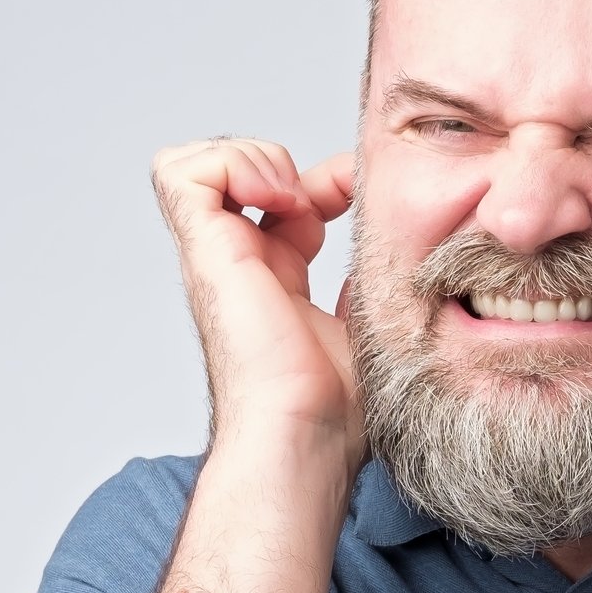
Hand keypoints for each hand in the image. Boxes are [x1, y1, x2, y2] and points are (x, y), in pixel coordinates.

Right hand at [150, 137, 361, 469]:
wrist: (307, 435)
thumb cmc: (337, 409)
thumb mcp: (368, 325)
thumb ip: (372, 289)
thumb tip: (408, 260)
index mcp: (277, 280)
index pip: (287, 200)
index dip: (327, 179)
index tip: (365, 194)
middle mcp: (240, 263)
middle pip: (235, 174)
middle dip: (280, 160)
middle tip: (326, 192)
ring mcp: (216, 257)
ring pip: (197, 163)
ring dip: (251, 157)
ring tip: (292, 193)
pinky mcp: (205, 253)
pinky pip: (184, 173)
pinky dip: (233, 164)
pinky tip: (279, 199)